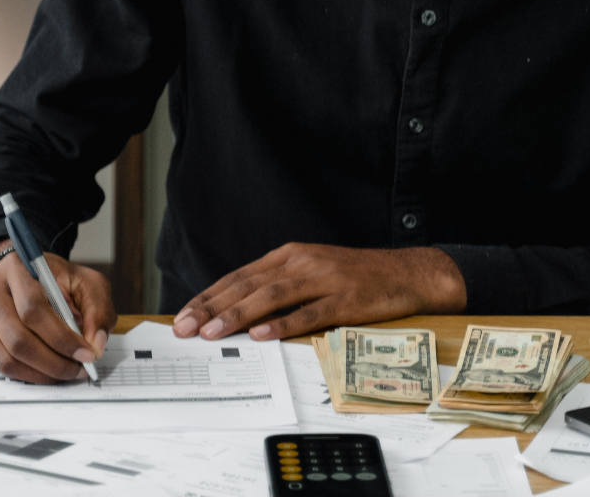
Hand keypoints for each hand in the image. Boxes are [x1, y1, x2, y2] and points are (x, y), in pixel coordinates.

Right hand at [0, 240, 115, 382]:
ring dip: (40, 373)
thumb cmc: (51, 278)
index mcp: (16, 267)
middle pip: (17, 339)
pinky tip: (45, 371)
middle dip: (53, 362)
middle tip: (77, 370)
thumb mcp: (83, 281)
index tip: (86, 354)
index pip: (34, 310)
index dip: (62, 338)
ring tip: (64, 373)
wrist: (13, 272)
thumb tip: (95, 345)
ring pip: (5, 357)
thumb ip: (97, 309)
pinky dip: (25, 374)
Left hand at [172, 243, 466, 340]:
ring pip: (272, 296)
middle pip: (248, 285)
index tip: (183, 316)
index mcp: (289, 255)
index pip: (238, 276)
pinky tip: (263, 334)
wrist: (406, 272)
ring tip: (213, 332)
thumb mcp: (311, 271)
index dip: (208, 296)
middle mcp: (302, 262)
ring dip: (239, 315)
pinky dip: (284, 323)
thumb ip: (278, 286)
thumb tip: (238, 312)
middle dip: (212, 308)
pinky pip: (310, 312)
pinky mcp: (345, 298)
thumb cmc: (355, 276)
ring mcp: (324, 279)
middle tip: (185, 328)